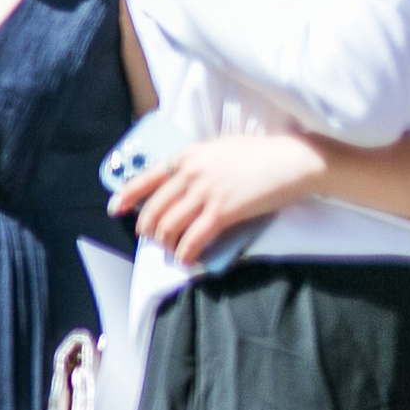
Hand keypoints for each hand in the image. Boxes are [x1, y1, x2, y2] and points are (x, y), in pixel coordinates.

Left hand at [113, 134, 320, 265]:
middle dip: (149, 228)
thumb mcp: (220, 150)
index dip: (127, 196)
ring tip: (172, 251)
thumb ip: (197, 165)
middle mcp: (190, 173)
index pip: (146, 178)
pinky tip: (186, 259)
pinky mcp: (223, 211)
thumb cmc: (262, 155)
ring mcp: (205, 192)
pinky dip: (185, 252)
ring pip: (169, 225)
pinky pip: (193, 238)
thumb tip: (182, 184)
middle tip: (152, 239)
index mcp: (188, 156)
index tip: (115, 209)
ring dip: (167, 243)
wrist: (294, 160)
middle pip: (155, 208)